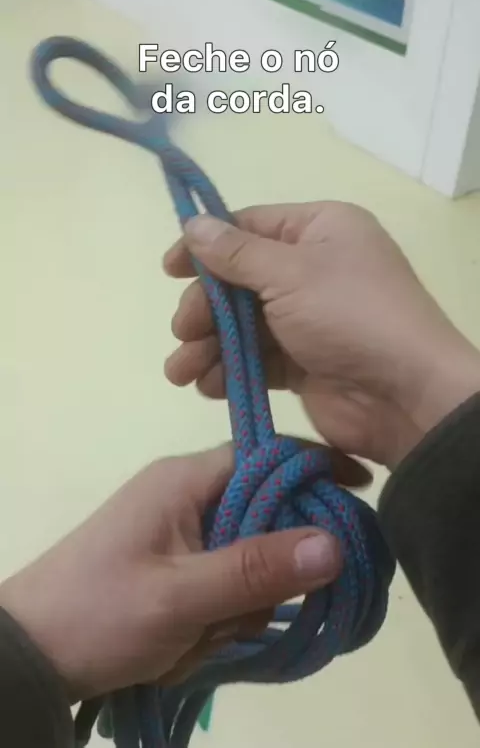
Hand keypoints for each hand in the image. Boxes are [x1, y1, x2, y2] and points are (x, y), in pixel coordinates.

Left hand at [0, 444, 341, 700]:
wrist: (31, 654)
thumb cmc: (100, 614)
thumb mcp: (180, 596)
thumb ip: (256, 569)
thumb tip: (336, 542)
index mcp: (185, 479)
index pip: (267, 456)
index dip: (316, 470)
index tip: (362, 494)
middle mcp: (186, 493)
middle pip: (266, 509)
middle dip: (272, 562)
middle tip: (258, 606)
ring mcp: (180, 530)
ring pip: (249, 551)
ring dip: (244, 597)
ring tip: (211, 632)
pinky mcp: (176, 563)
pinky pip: (226, 576)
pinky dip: (226, 608)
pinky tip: (205, 637)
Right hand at [164, 203, 479, 467]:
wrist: (404, 395)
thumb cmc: (348, 315)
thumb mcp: (289, 273)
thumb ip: (236, 253)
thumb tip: (193, 224)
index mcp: (320, 230)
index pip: (251, 226)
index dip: (206, 246)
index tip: (169, 270)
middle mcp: (314, 269)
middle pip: (241, 280)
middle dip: (205, 307)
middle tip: (183, 330)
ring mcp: (309, 319)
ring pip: (244, 324)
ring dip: (209, 345)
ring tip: (181, 372)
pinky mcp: (304, 363)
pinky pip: (257, 360)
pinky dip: (230, 370)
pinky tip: (207, 385)